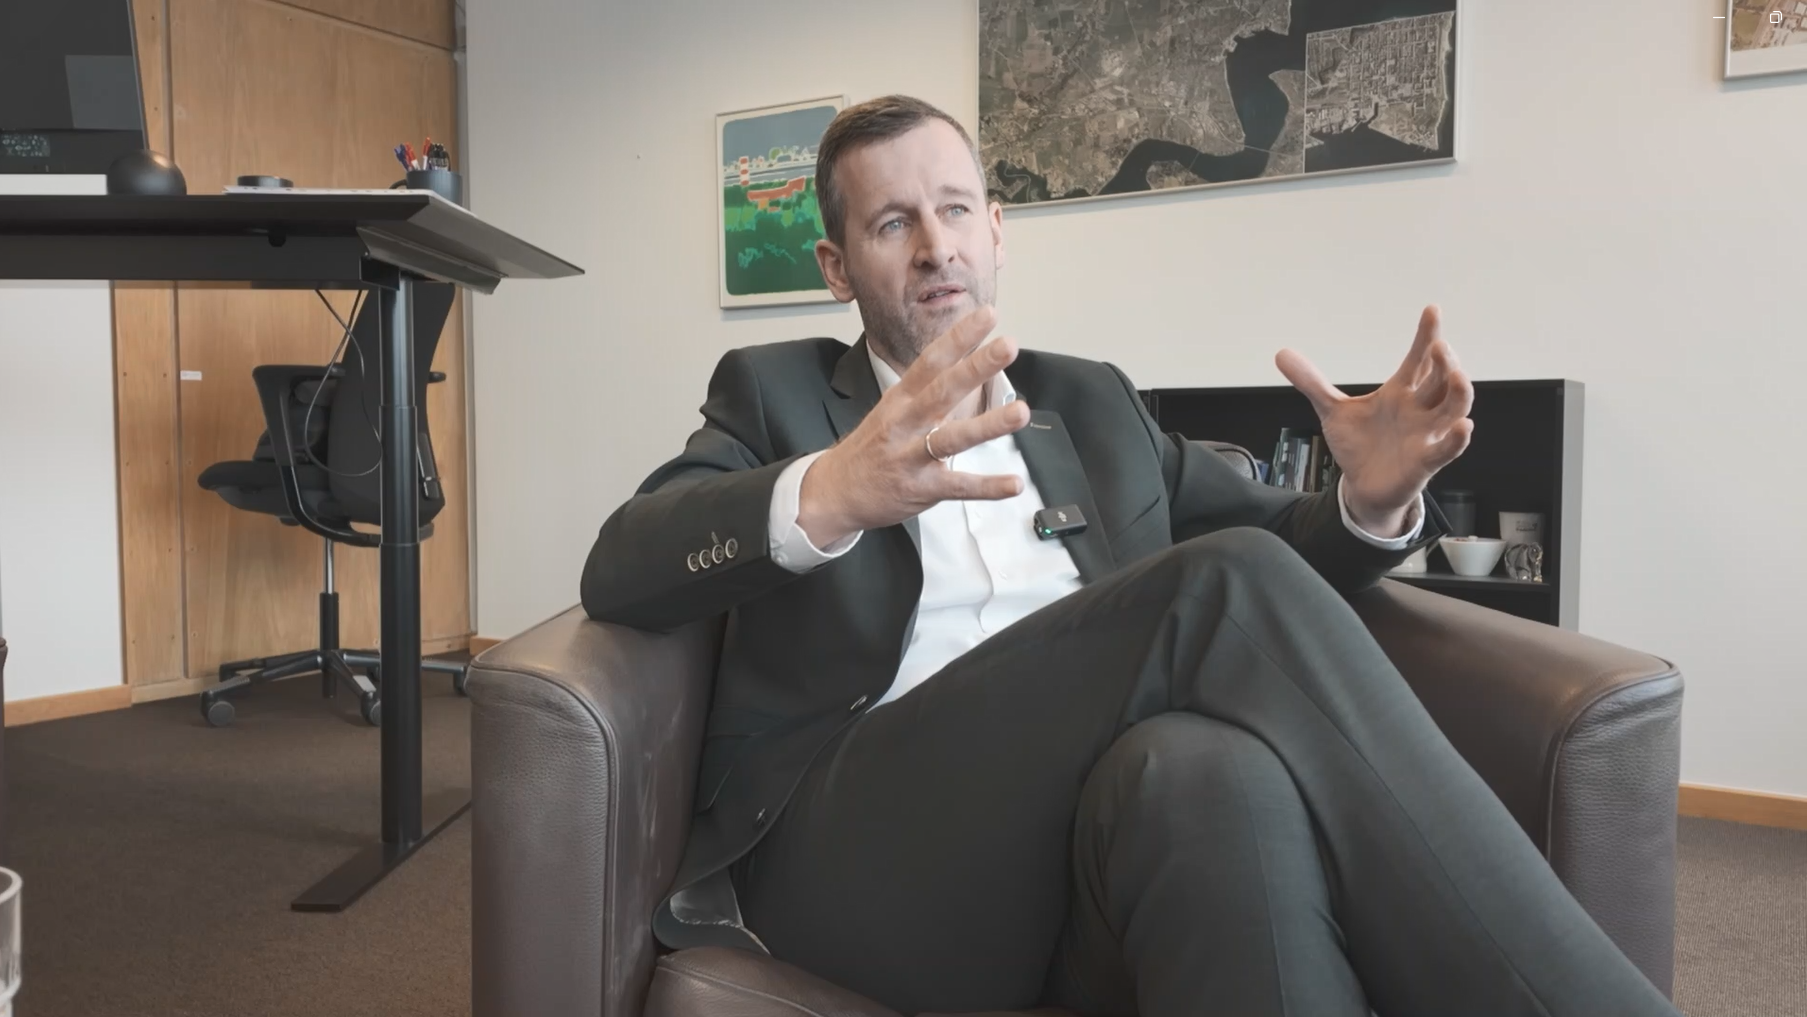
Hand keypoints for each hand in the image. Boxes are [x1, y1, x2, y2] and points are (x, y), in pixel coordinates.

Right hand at [799, 306, 1031, 546]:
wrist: (836, 491)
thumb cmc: (872, 447)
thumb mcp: (892, 410)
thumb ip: (928, 390)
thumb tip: (969, 362)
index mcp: (901, 399)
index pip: (931, 361)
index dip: (959, 337)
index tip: (987, 315)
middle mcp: (905, 423)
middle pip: (943, 390)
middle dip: (976, 367)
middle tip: (1007, 346)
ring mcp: (912, 456)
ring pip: (953, 438)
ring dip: (988, 425)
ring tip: (1021, 413)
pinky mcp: (922, 489)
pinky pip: (959, 486)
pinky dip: (988, 486)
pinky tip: (1015, 483)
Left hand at [1274, 306, 1473, 535]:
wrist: (1361, 486)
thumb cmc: (1359, 445)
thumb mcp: (1332, 410)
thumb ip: (1312, 382)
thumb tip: (1281, 353)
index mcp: (1401, 391)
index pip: (1418, 358)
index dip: (1426, 335)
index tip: (1432, 310)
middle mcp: (1419, 409)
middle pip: (1442, 379)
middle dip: (1445, 362)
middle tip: (1439, 345)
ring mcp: (1425, 434)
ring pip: (1453, 409)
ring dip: (1460, 393)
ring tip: (1458, 376)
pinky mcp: (1426, 461)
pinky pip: (1447, 449)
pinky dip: (1457, 439)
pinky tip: (1464, 426)